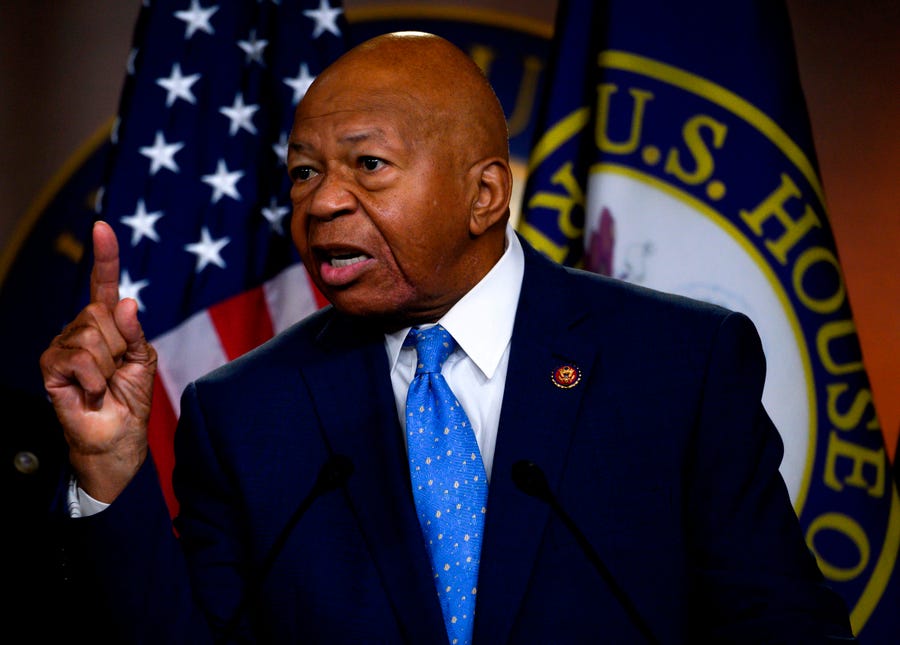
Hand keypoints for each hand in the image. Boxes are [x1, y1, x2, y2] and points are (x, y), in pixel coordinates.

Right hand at [40, 221, 157, 502]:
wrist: (117, 435)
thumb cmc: (129, 398)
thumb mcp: (143, 360)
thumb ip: (136, 331)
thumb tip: (126, 301)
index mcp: (107, 323)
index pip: (103, 284)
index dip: (105, 257)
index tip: (102, 227)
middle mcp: (81, 328)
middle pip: (103, 314)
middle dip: (121, 345)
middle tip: (119, 371)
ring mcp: (62, 345)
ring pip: (93, 336)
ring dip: (109, 365)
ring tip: (104, 383)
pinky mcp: (50, 365)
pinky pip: (80, 357)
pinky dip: (94, 378)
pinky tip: (91, 392)